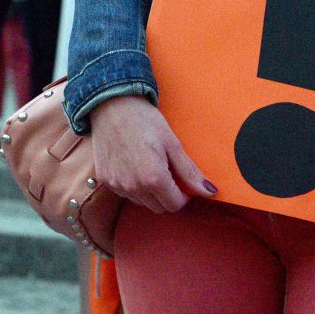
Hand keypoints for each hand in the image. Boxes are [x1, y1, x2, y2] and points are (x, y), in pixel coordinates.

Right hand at [87, 95, 216, 213]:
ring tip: (152, 167)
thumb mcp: (172, 144)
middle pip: (159, 207)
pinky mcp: (105, 180)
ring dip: (151, 193)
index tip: (184, 182)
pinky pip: (126, 194)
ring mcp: (117, 185)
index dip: (184, 196)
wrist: (112, 105)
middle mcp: (133, 187)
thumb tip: (210, 192)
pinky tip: (136, 167)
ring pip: (142, 202)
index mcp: (153, 179)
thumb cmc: (145, 121)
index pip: (175, 205)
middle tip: (170, 173)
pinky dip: (135, 187)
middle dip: (169, 196)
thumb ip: (190, 172)